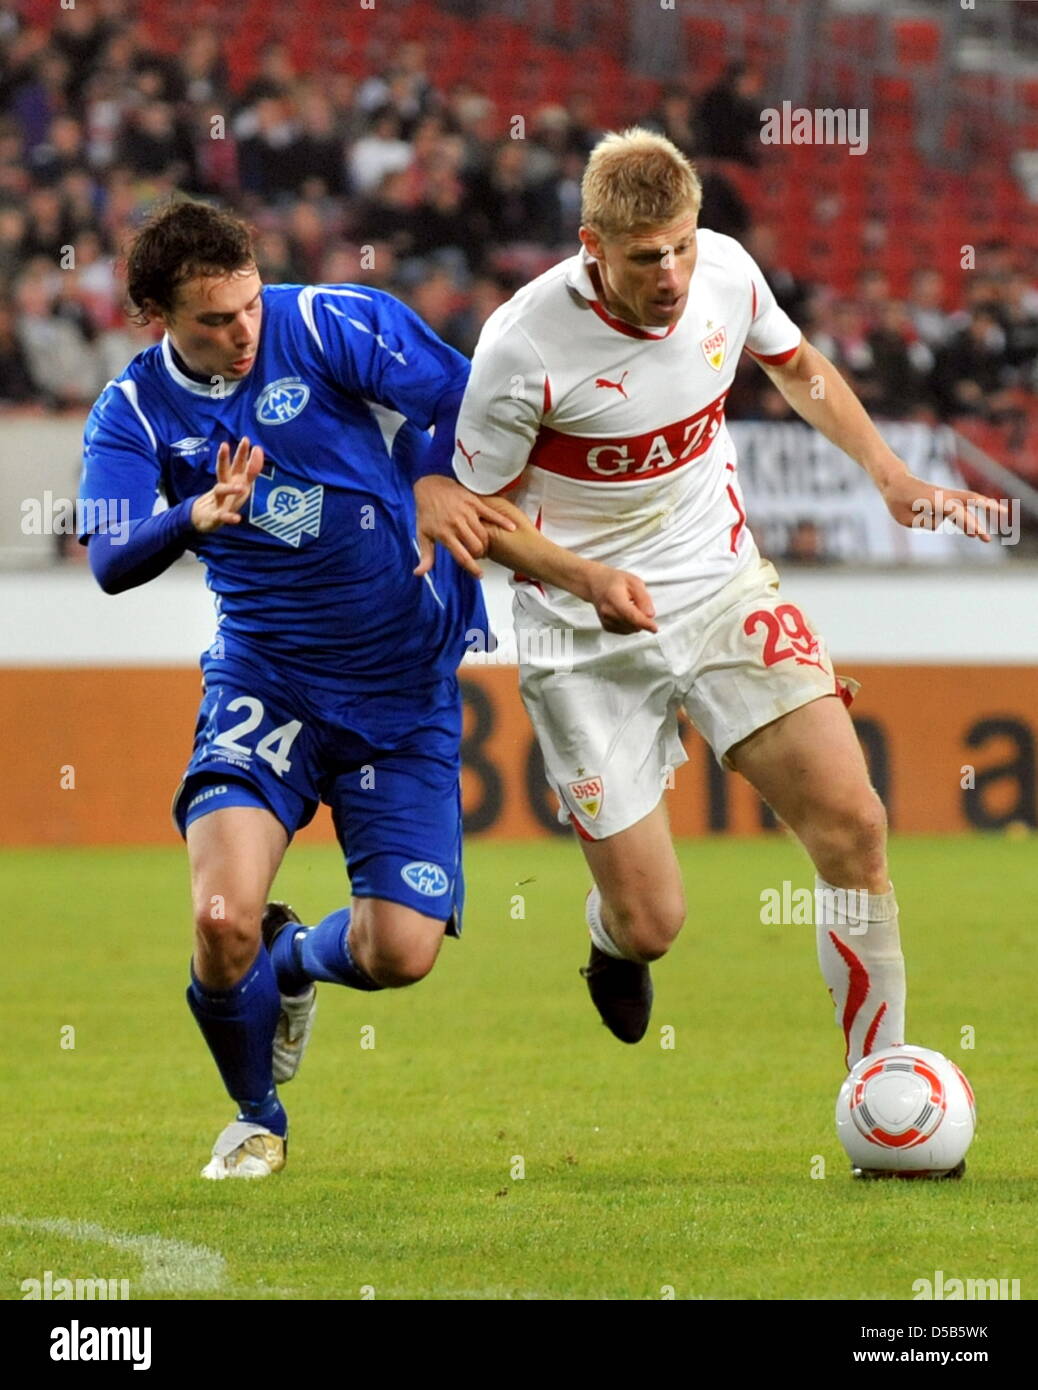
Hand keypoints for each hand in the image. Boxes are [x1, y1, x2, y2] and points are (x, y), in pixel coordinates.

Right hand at [191, 436, 263, 533]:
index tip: (249, 442)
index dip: (243, 454)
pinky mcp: (216, 516)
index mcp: (232, 480)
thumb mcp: (241, 484)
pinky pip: (223, 517)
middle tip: (233, 444)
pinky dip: (229, 518)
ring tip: (242, 488)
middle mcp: (225, 487)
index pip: (238, 464)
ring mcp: (220, 501)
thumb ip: (251, 469)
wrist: (204, 517)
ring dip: (231, 489)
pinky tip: (237, 519)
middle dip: (230, 458)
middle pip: (226, 470)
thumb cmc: (226, 498)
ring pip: (222, 491)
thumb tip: (259, 450)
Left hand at [413, 473, 515, 578]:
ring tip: (485, 544)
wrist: (429, 486)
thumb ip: (425, 556)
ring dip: (487, 542)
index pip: (462, 556)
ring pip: (484, 533)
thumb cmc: (426, 512)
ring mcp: (466, 512)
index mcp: (445, 534)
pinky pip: (491, 513)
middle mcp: (456, 524)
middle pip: (477, 546)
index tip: (479, 576)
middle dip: (480, 554)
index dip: (472, 569)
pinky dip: (503, 521)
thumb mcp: (422, 535)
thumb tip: (419, 574)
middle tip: (479, 554)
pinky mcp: (474, 502)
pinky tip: (511, 528)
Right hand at [586, 563, 657, 633]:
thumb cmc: (614, 581)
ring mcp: (606, 621)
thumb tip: (650, 615)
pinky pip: (626, 631)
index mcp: (614, 599)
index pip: (631, 616)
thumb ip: (644, 599)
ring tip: (630, 606)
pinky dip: (631, 624)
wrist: (595, 583)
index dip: (645, 623)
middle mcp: (608, 613)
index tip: (654, 628)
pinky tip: (626, 613)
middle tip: (639, 604)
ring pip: (631, 630)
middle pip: (633, 625)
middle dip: (643, 619)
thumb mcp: (634, 582)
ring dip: (637, 622)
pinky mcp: (607, 627)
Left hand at [880, 470, 1009, 543]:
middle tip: (1002, 517)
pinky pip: (958, 512)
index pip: (955, 512)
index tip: (975, 534)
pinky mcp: (943, 501)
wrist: (895, 483)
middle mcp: (943, 496)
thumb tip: (941, 522)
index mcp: (933, 500)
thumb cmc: (897, 501)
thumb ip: (925, 522)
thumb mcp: (905, 518)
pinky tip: (971, 534)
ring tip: (985, 539)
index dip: (966, 522)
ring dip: (976, 522)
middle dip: (988, 509)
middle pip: (971, 500)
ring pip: (968, 507)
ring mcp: (945, 497)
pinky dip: (965, 521)